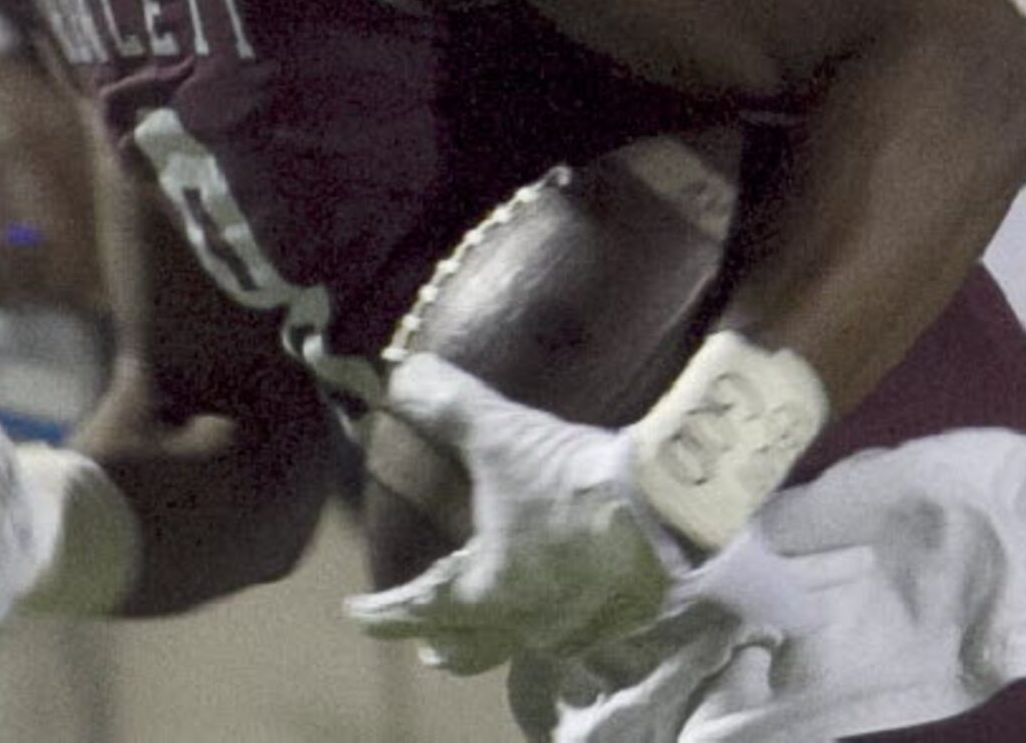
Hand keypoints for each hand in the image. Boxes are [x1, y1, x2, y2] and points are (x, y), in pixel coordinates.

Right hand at [0, 50, 101, 311]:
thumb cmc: (29, 105)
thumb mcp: (69, 121)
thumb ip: (92, 174)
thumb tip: (122, 249)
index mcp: (47, 126)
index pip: (68, 209)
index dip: (82, 260)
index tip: (100, 294)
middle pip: (18, 235)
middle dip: (42, 281)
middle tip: (61, 305)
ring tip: (25, 304)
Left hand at [345, 353, 811, 674]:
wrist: (670, 506)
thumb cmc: (574, 480)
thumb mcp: (505, 437)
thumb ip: (447, 408)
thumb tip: (396, 375)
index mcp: (482, 592)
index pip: (410, 611)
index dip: (377, 610)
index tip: (355, 609)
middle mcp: (523, 624)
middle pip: (464, 651)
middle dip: (437, 638)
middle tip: (421, 634)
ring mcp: (574, 628)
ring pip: (517, 647)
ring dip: (494, 635)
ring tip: (491, 616)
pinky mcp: (620, 617)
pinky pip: (569, 634)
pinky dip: (551, 622)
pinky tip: (563, 599)